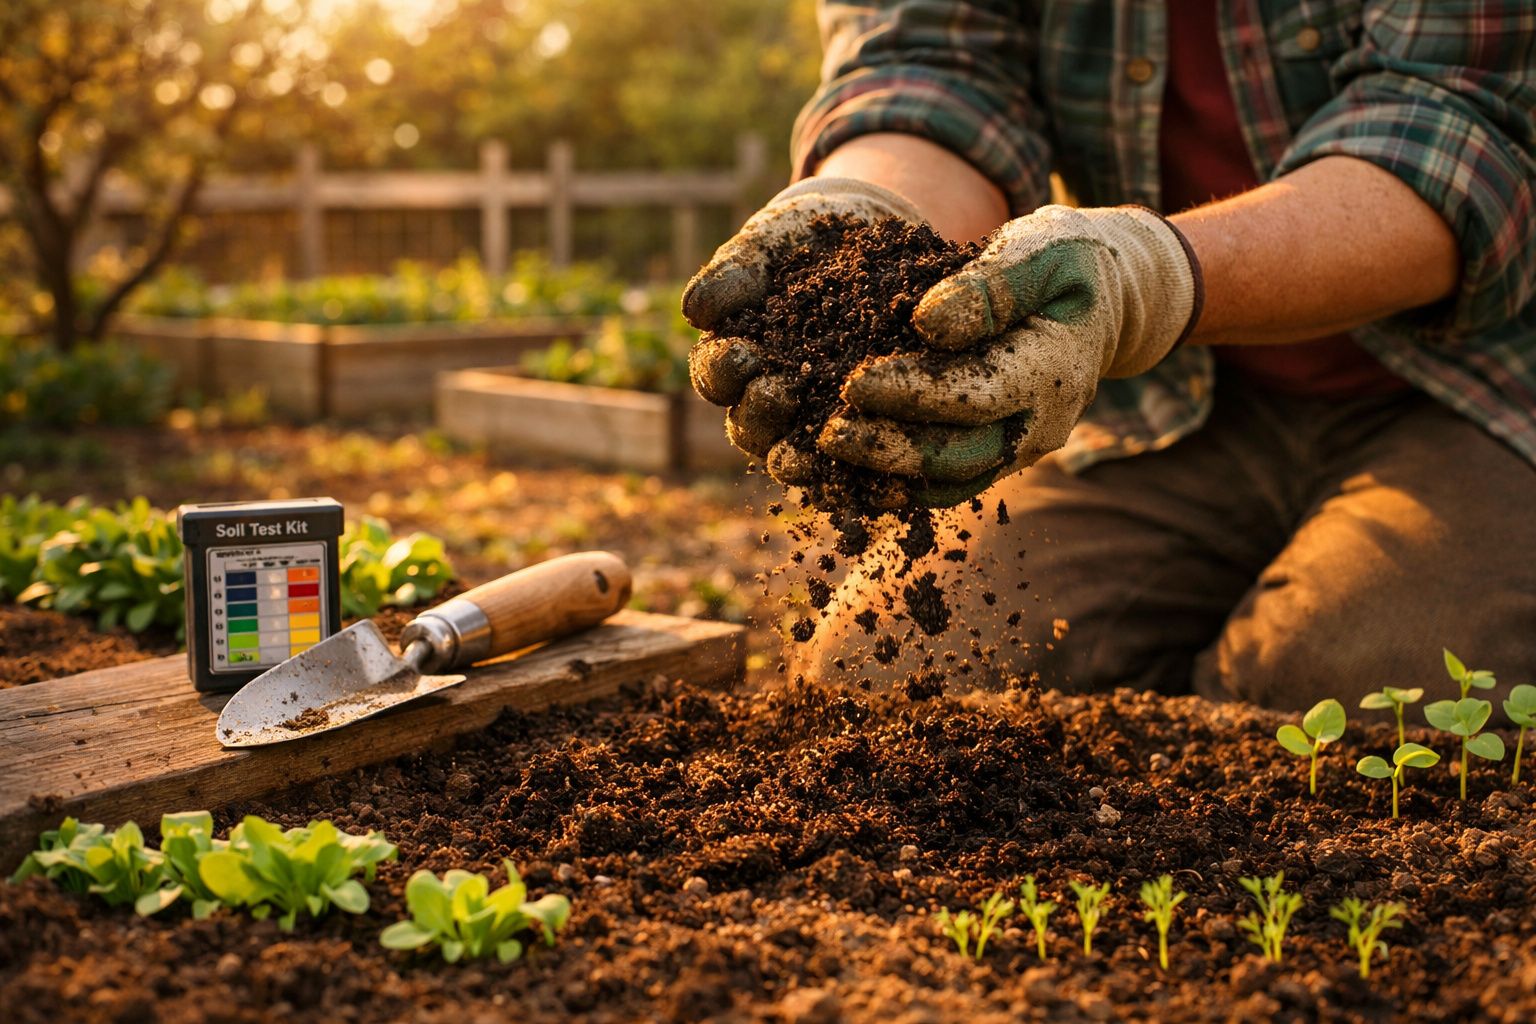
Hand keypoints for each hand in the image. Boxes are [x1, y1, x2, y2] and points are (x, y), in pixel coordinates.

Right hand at [681, 177, 922, 460]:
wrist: (869, 237)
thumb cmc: (802, 241)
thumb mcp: (769, 244)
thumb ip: (732, 274)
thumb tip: (696, 312)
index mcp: (732, 361)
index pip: (715, 377)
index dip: (722, 372)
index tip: (741, 354)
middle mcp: (767, 404)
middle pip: (750, 428)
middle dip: (761, 414)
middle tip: (781, 390)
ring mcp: (813, 424)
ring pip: (798, 457)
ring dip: (804, 457)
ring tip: (825, 442)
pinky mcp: (864, 435)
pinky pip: (858, 468)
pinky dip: (865, 477)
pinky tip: (885, 475)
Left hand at [818, 204, 1201, 505]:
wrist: (1101, 302)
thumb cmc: (1066, 261)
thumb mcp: (1040, 250)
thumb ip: (991, 286)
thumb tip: (929, 324)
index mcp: (1053, 371)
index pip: (974, 395)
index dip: (912, 393)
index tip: (853, 382)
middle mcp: (1038, 426)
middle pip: (957, 455)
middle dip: (888, 449)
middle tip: (826, 435)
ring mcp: (1018, 449)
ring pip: (947, 481)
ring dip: (883, 478)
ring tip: (826, 464)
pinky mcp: (995, 455)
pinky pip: (943, 483)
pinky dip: (894, 483)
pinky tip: (842, 473)